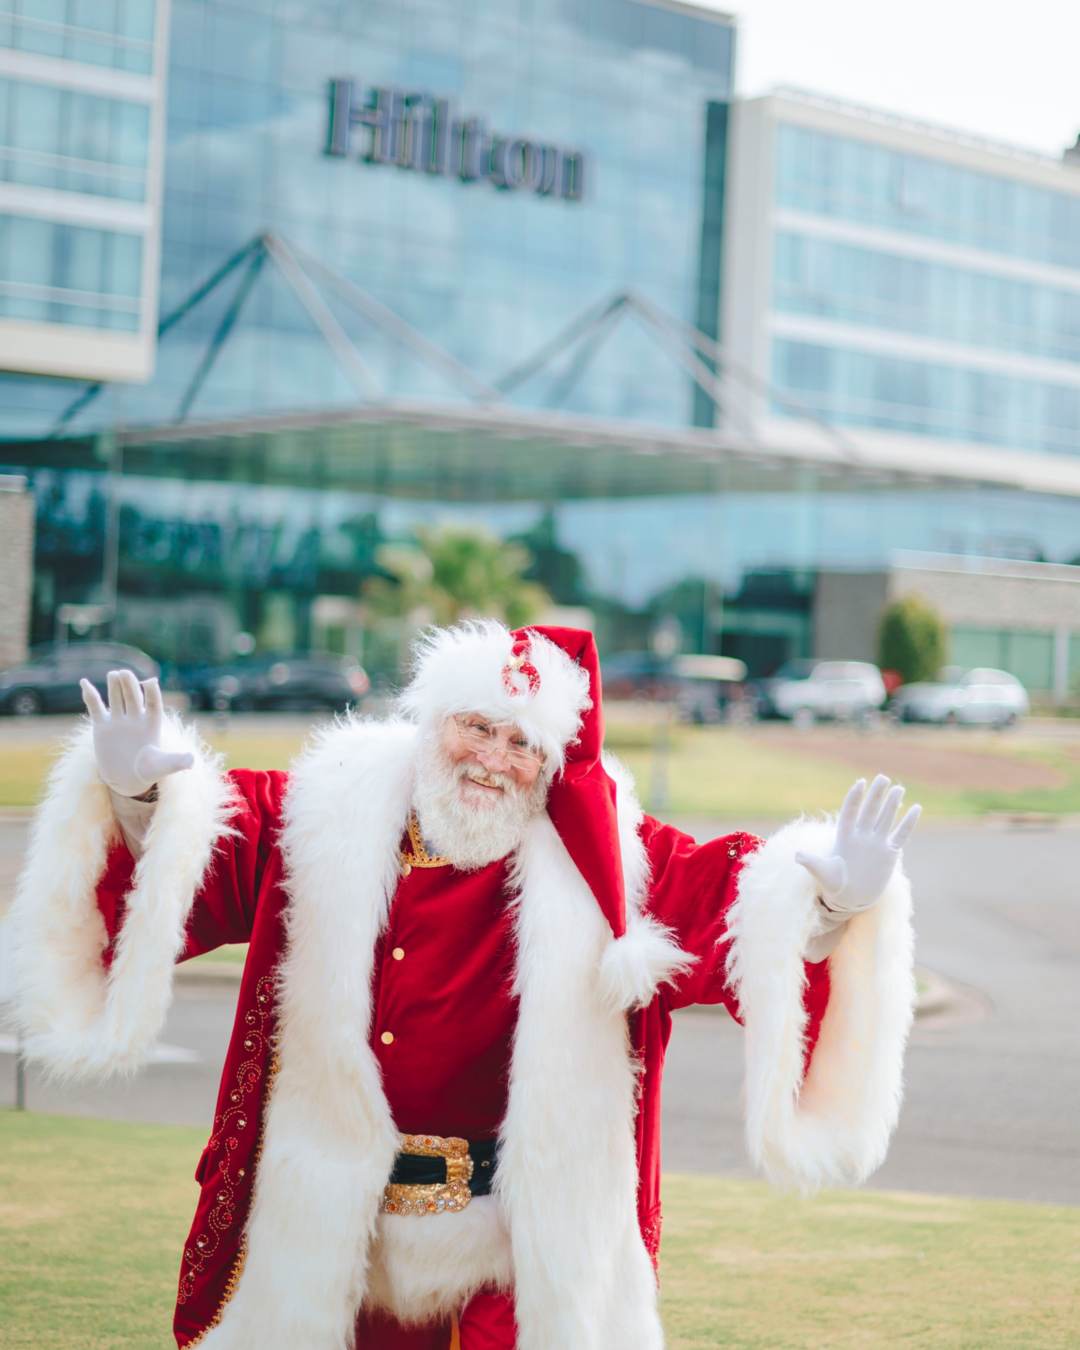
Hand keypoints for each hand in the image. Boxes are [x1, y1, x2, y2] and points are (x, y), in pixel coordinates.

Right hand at [80, 671, 193, 797]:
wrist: (127, 778)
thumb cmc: (149, 770)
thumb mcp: (163, 766)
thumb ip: (176, 761)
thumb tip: (192, 760)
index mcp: (152, 723)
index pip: (154, 704)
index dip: (152, 692)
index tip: (150, 681)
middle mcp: (136, 717)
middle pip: (134, 696)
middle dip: (130, 685)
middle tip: (124, 673)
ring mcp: (119, 720)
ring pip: (116, 698)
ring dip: (114, 686)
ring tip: (113, 674)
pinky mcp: (102, 725)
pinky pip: (96, 707)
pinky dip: (90, 695)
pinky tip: (84, 682)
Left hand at [795, 775, 919, 913]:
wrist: (850, 896)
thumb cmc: (834, 883)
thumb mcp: (822, 873)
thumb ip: (812, 862)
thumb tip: (797, 855)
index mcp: (844, 836)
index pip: (850, 813)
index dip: (854, 798)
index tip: (860, 783)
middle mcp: (861, 835)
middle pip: (869, 811)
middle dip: (875, 795)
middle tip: (882, 778)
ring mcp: (876, 842)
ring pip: (885, 819)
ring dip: (892, 804)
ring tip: (898, 788)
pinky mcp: (889, 852)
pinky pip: (900, 834)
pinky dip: (908, 823)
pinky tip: (916, 808)